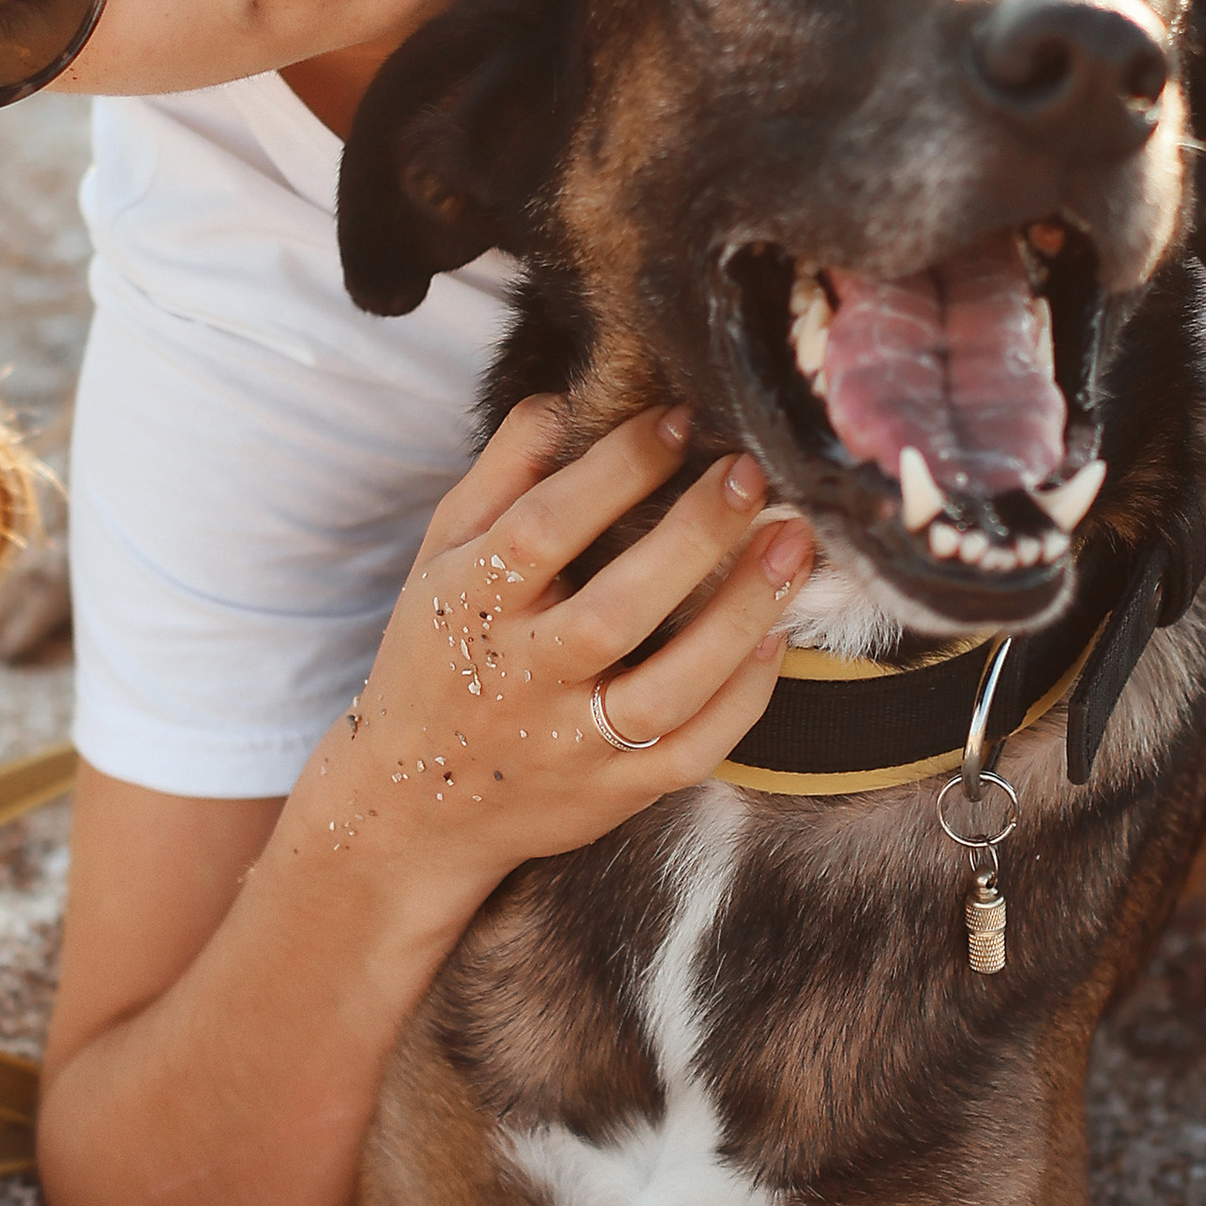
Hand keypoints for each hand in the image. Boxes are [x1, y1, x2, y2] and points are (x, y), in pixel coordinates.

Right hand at [287, 399, 810, 921]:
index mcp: (474, 606)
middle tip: (750, 475)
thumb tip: (564, 400)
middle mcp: (522, 679)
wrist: (413, 804)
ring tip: (792, 547)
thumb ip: (499, 476)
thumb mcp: (442, 557)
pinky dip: (742, 699)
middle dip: (694, 537)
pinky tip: (776, 638)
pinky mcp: (613, 794)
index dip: (618, 469)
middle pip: (617, 610)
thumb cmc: (438, 656)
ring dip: (740, 616)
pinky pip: (691, 752)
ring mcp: (570, 745)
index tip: (682, 422)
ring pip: (668, 689)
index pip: (547, 527)